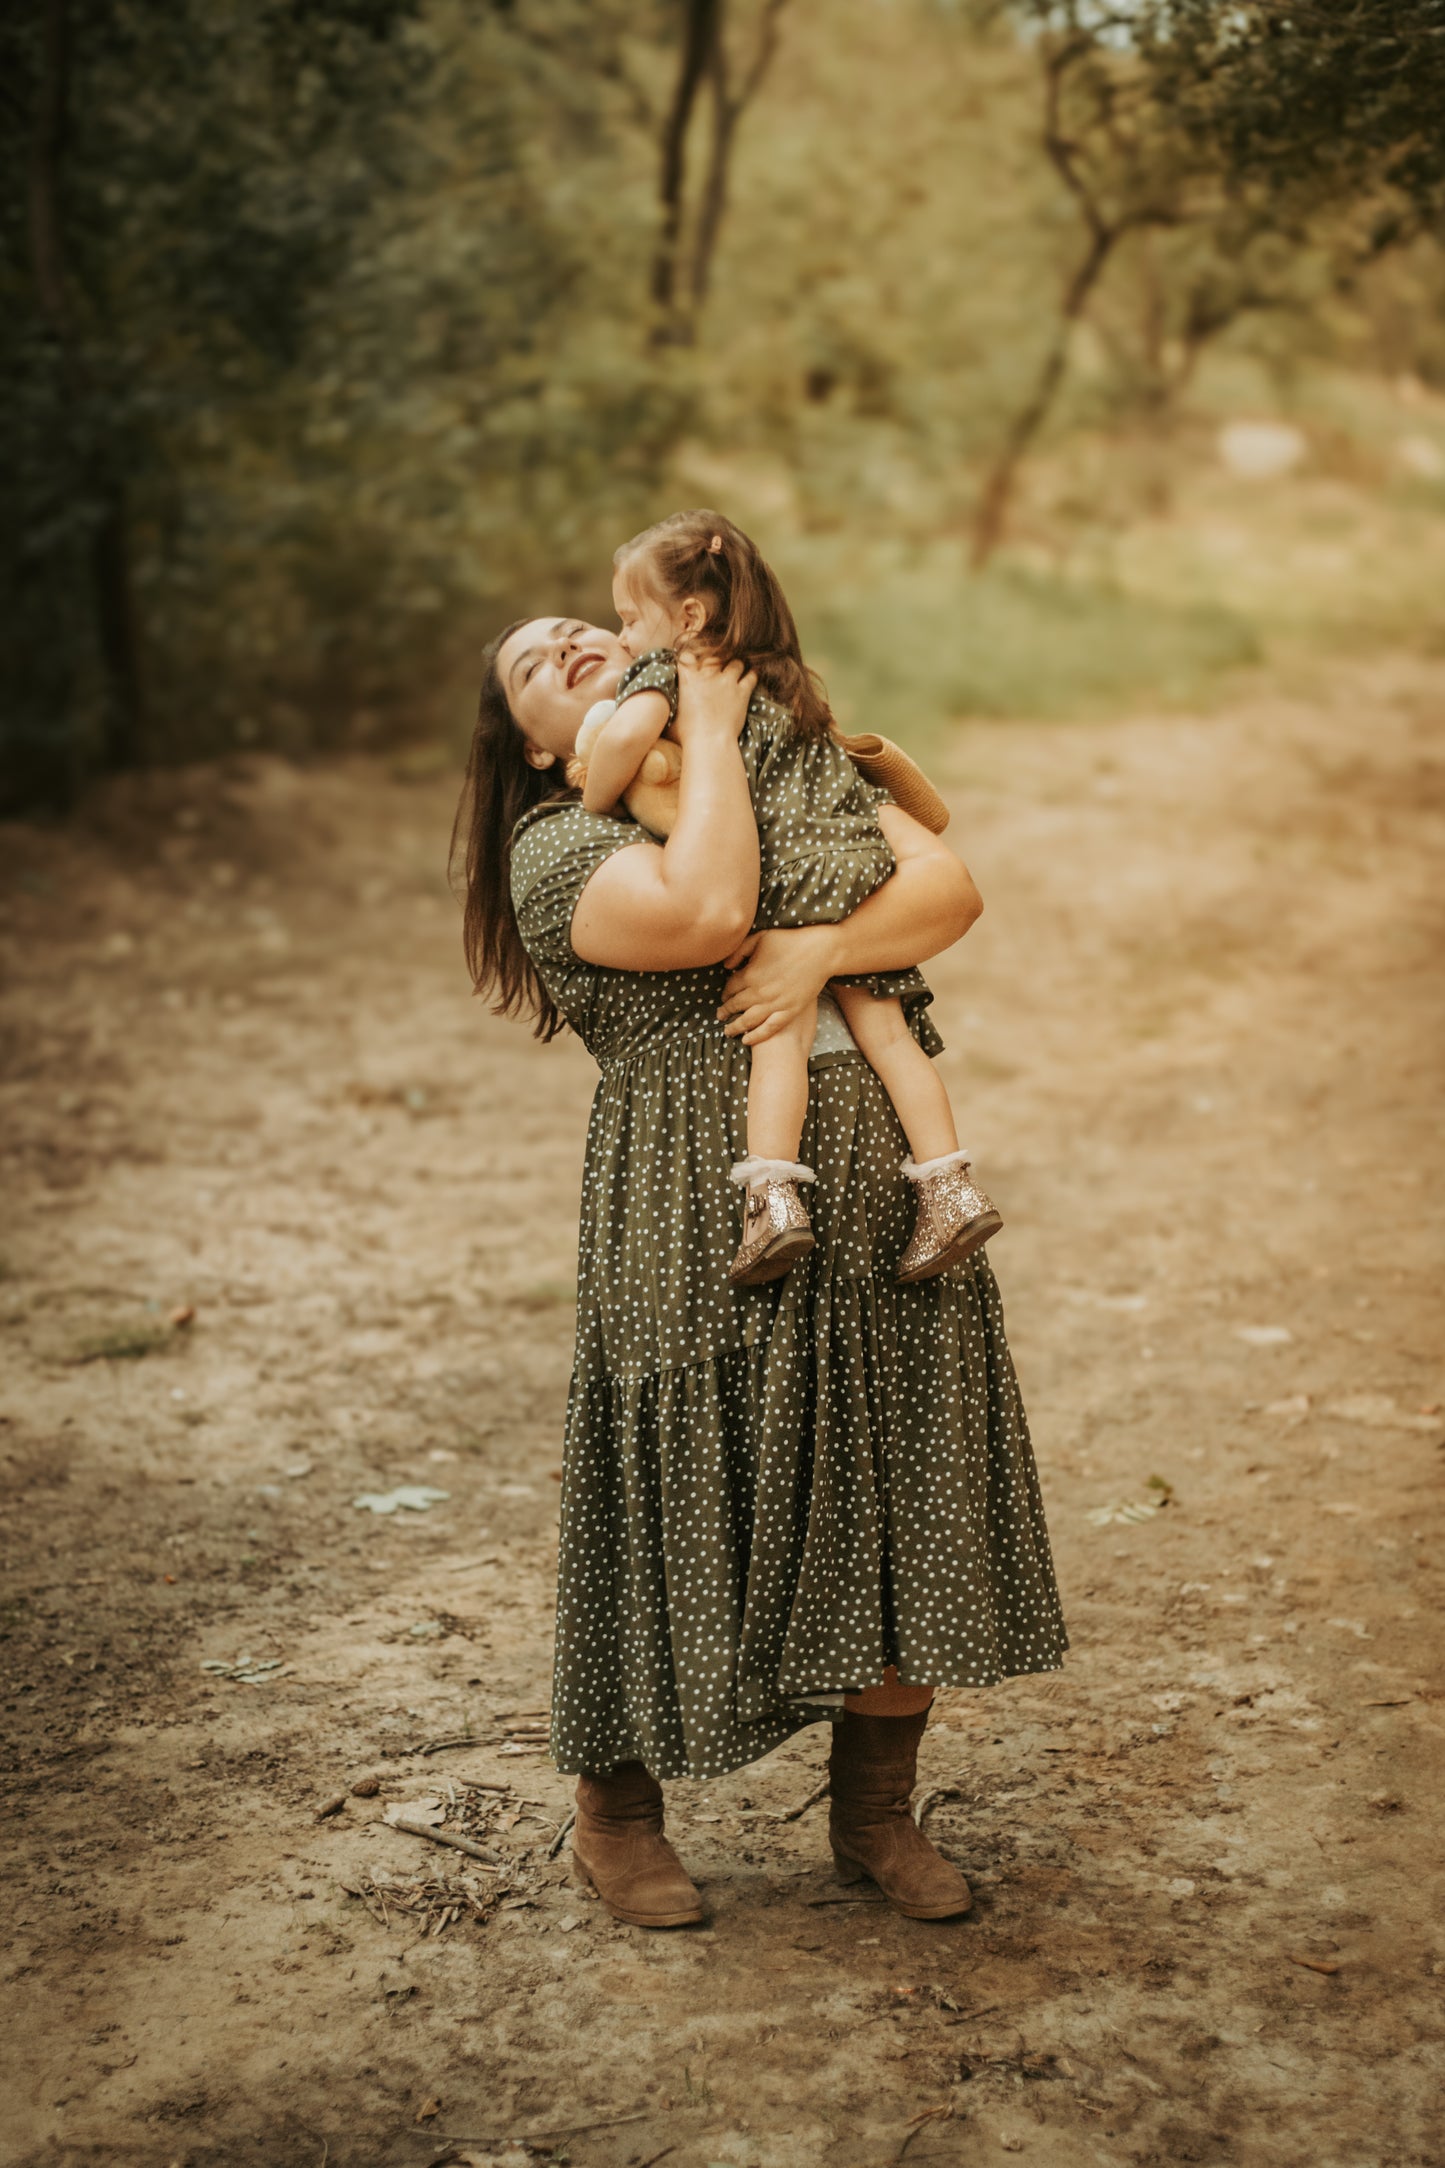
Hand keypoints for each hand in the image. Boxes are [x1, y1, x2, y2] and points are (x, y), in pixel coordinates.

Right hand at [673, 652, 755, 747]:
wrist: (709, 742)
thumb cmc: (686, 734)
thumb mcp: (671, 716)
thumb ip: (670, 703)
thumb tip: (663, 703)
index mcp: (688, 679)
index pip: (687, 656)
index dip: (689, 656)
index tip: (691, 661)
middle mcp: (708, 675)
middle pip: (713, 656)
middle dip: (714, 658)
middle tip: (716, 667)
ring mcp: (727, 682)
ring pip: (735, 662)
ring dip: (735, 665)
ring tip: (735, 669)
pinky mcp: (742, 693)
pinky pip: (751, 676)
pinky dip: (752, 674)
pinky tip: (751, 675)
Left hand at [718, 926, 838, 1043]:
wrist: (820, 951)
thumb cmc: (790, 940)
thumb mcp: (760, 937)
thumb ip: (740, 950)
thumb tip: (726, 966)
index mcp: (750, 974)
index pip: (730, 988)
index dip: (725, 992)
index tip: (724, 996)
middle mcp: (759, 992)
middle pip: (736, 1006)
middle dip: (726, 1011)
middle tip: (720, 1015)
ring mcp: (775, 1004)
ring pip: (748, 1021)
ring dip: (735, 1027)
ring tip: (727, 1031)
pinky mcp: (790, 1011)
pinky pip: (769, 1028)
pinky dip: (756, 1036)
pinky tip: (747, 1040)